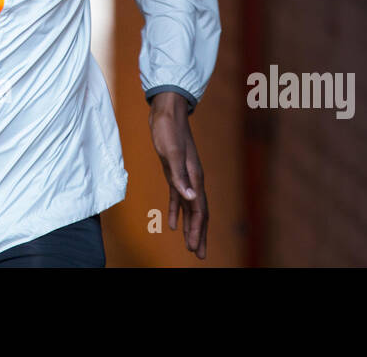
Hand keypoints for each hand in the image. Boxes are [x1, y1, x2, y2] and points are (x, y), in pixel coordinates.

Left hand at [148, 91, 206, 259]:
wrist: (166, 112)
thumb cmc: (168, 131)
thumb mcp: (171, 154)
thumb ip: (180, 177)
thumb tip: (191, 199)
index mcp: (195, 177)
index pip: (198, 210)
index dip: (197, 230)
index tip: (195, 248)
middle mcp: (193, 179)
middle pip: (198, 213)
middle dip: (199, 234)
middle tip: (200, 255)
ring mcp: (185, 176)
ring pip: (190, 207)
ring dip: (190, 226)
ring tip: (191, 245)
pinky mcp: (174, 172)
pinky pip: (178, 197)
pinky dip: (176, 211)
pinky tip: (173, 224)